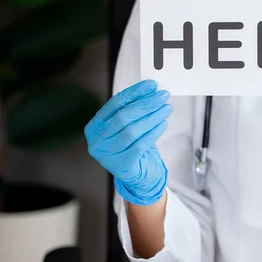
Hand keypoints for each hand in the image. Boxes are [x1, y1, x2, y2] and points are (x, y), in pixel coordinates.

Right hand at [85, 80, 172, 204]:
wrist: (137, 176)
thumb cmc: (132, 147)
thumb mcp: (128, 127)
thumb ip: (133, 110)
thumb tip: (152, 90)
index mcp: (94, 127)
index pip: (115, 104)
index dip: (134, 93)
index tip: (151, 85)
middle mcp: (96, 142)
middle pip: (123, 117)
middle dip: (146, 104)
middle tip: (163, 96)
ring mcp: (107, 156)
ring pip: (132, 131)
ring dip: (152, 117)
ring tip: (167, 108)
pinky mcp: (121, 166)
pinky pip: (140, 145)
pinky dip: (153, 132)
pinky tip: (163, 123)